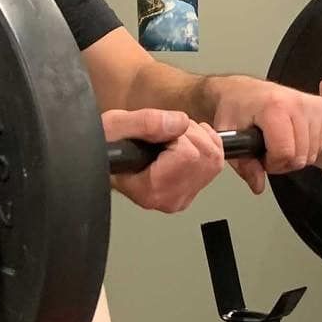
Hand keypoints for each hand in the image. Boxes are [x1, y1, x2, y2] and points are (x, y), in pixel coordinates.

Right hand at [104, 109, 225, 212]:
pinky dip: (206, 144)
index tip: (158, 136)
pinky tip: (184, 142)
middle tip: (164, 134)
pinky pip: (216, 163)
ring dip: (198, 138)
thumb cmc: (106, 146)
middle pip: (206, 157)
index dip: (176, 135)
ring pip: (215, 159)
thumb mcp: (116, 126)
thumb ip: (146, 123)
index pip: (188, 155)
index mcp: (151, 189)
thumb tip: (181, 123)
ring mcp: (182, 197)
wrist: (105, 159)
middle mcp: (170, 199)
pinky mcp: (191, 192)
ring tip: (171, 138)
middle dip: (190, 134)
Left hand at [206, 76, 321, 193]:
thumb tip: (258, 184)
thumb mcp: (228, 136)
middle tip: (268, 152)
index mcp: (274, 106)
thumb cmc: (234, 109)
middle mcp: (297, 102)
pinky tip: (293, 138)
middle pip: (301, 155)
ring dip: (296, 156)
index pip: (285, 152)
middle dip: (283, 162)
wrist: (242, 91)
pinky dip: (308, 147)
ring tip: (280, 144)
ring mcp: (312, 104)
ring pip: (313, 152)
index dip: (272, 164)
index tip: (261, 157)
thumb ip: (243, 164)